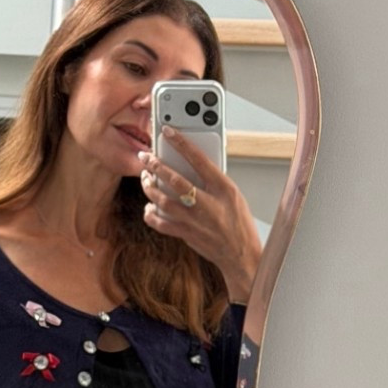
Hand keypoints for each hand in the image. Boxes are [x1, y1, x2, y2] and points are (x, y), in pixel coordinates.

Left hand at [138, 131, 262, 302]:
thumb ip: (214, 180)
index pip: (199, 160)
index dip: (181, 143)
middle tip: (146, 157)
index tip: (168, 131)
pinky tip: (149, 207)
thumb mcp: (234, 196)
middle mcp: (207, 204)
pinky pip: (160, 224)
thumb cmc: (240, 225)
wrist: (242, 256)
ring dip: (150, 187)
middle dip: (156, 165)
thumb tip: (192, 167)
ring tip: (146, 178)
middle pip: (174, 180)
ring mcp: (194, 221)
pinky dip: (151, 214)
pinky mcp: (186, 235)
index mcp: (223, 190)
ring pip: (162, 201)